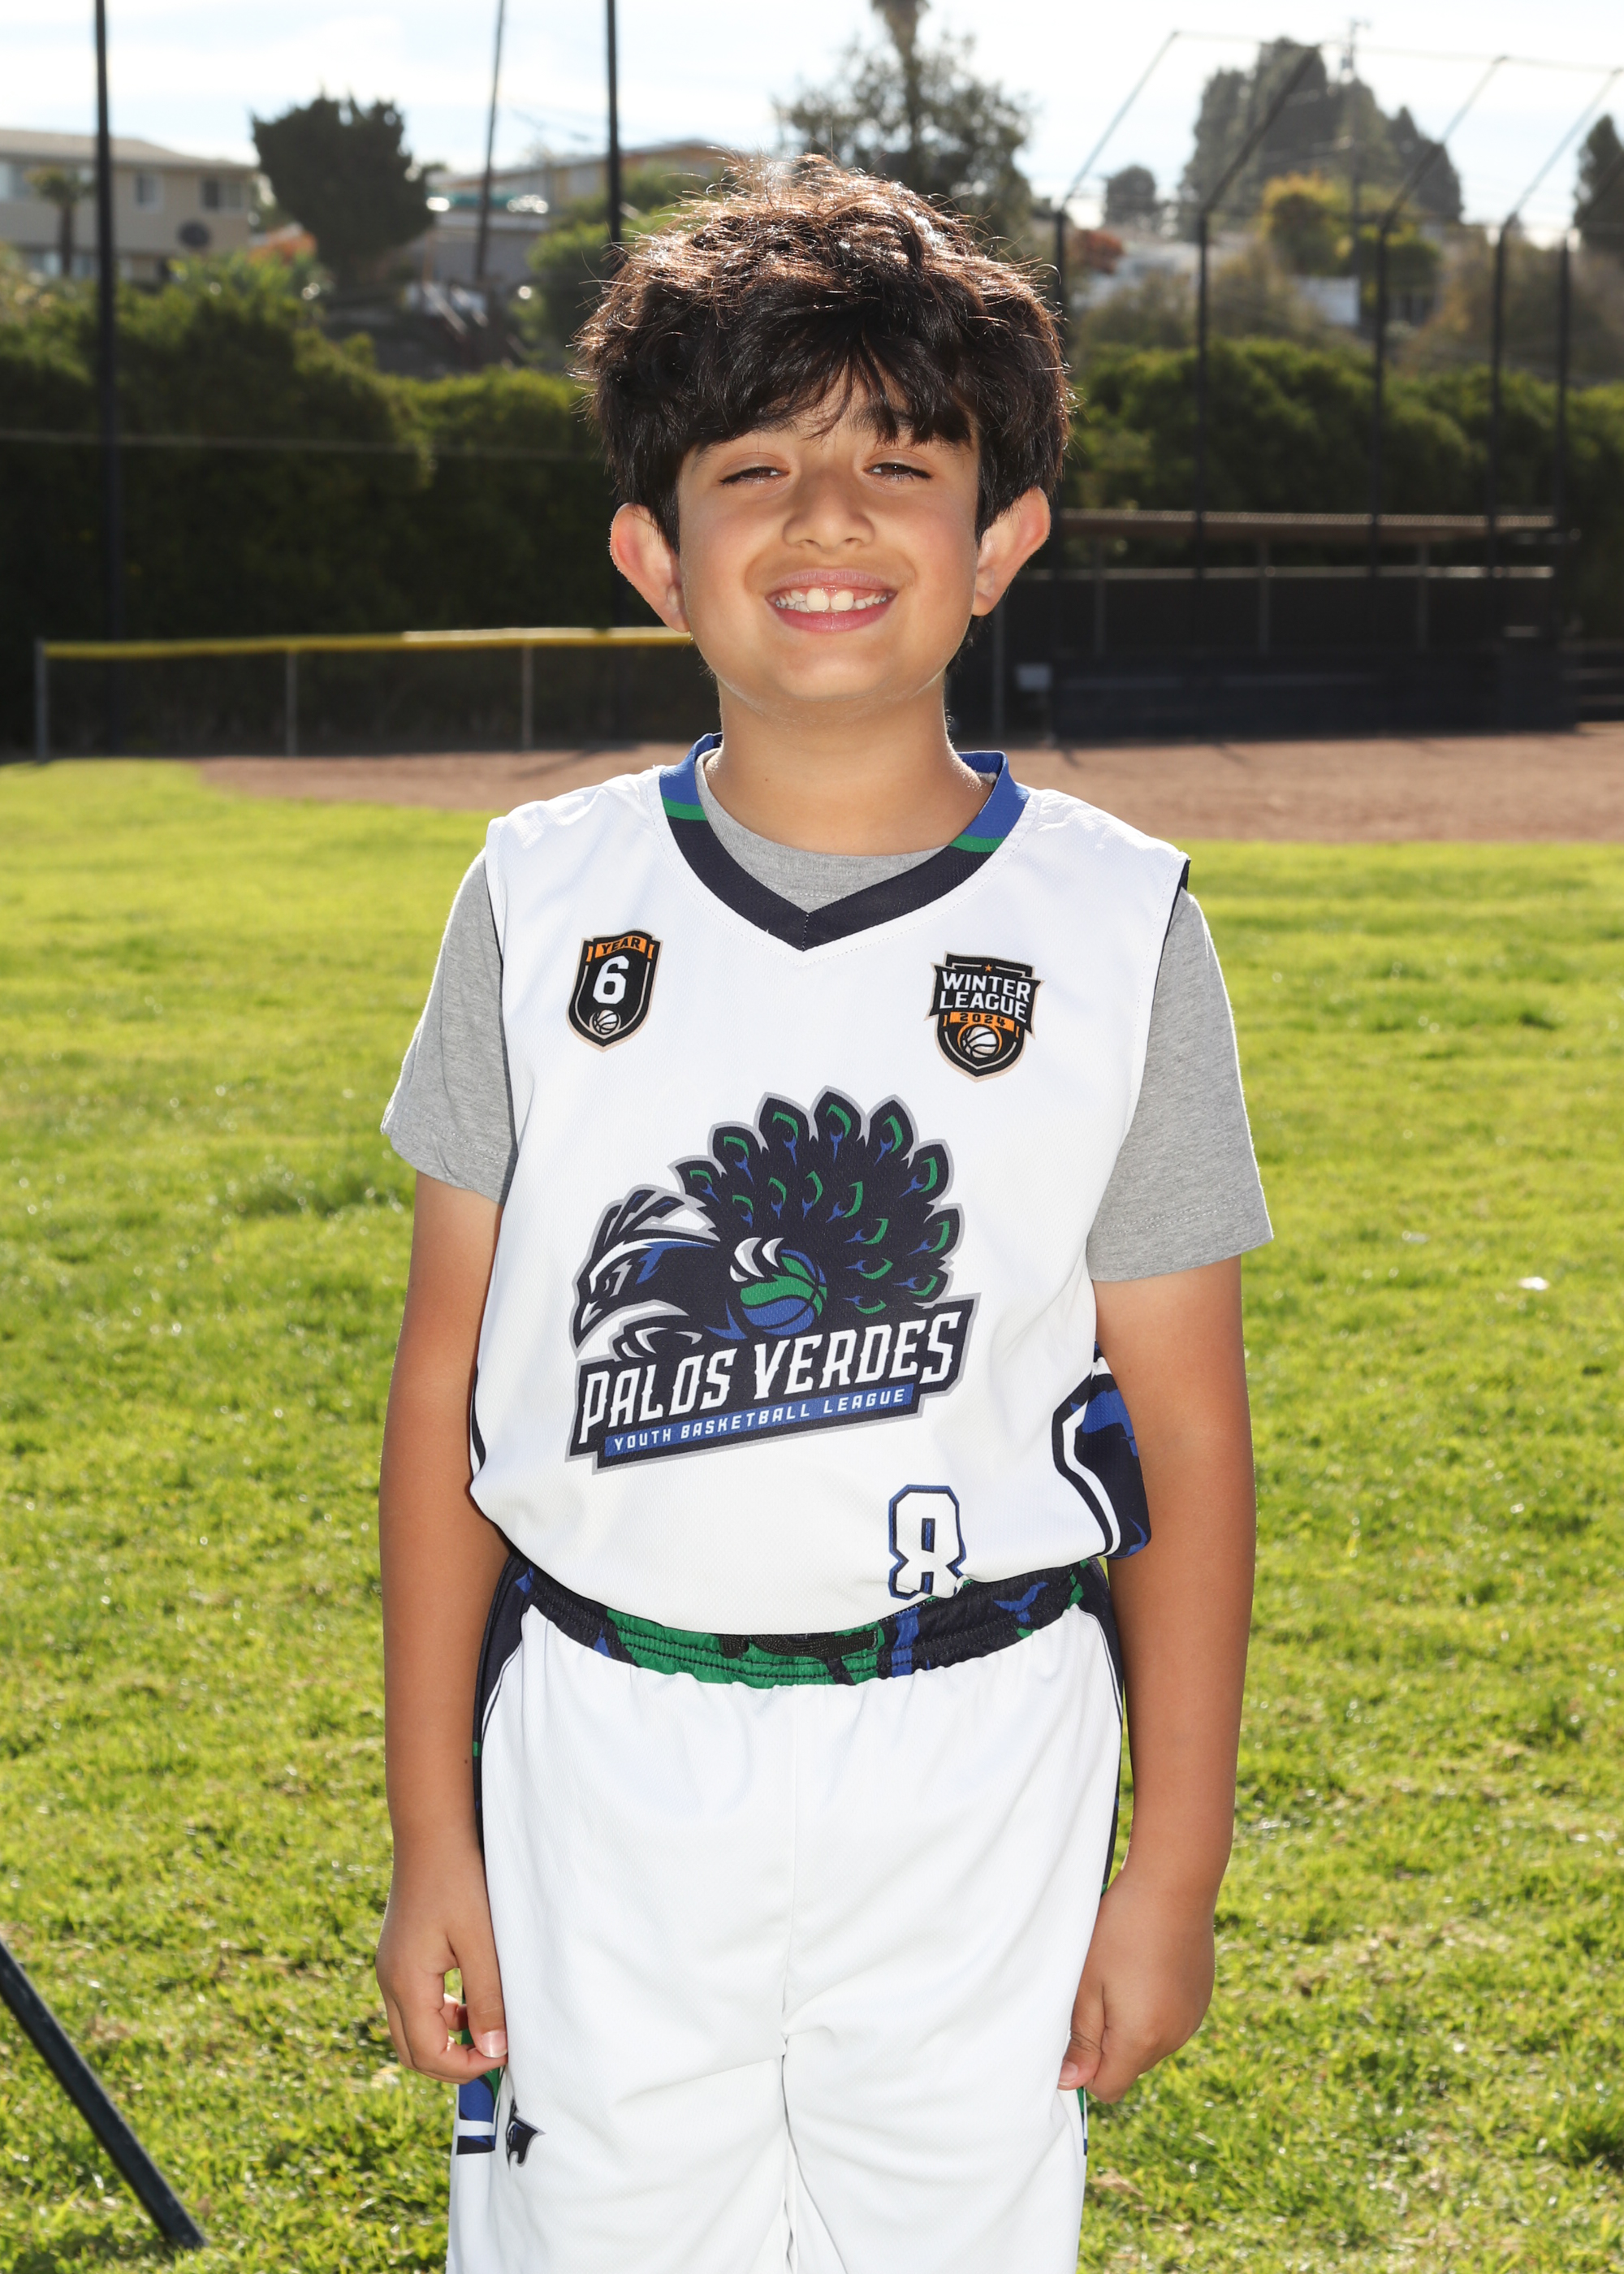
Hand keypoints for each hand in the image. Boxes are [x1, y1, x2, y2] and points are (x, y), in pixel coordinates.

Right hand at [376, 1840, 507, 2083]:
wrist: (431, 1832)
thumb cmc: (458, 1880)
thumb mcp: (480, 1941)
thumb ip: (486, 1996)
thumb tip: (494, 2049)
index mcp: (405, 1982)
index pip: (428, 2054)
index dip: (467, 2067)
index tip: (503, 2053)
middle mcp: (389, 1982)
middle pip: (413, 2052)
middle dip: (454, 2063)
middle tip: (496, 2053)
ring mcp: (390, 1969)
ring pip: (412, 2030)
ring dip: (447, 2040)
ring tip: (487, 2026)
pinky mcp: (399, 1957)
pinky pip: (414, 2005)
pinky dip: (441, 2016)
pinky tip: (469, 1999)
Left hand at [1058, 1864, 1215, 2100]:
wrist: (1173, 1885)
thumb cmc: (1121, 1930)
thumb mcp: (1088, 1983)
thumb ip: (1081, 2038)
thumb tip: (1070, 2083)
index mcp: (1141, 2039)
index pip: (1107, 2089)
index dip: (1085, 2067)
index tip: (1077, 2027)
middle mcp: (1174, 2038)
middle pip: (1129, 2067)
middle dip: (1108, 2042)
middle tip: (1098, 1989)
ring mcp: (1192, 2019)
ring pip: (1150, 2044)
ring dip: (1132, 2025)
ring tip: (1124, 1973)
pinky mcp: (1201, 2000)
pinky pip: (1170, 2023)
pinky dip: (1154, 2008)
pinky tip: (1146, 1968)